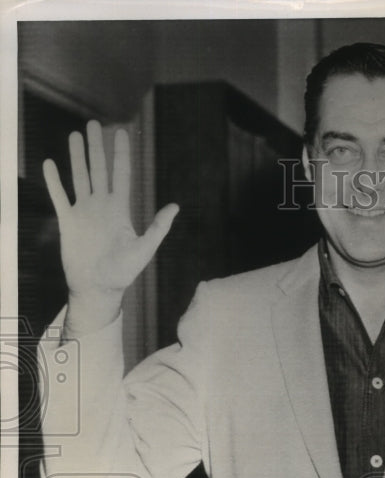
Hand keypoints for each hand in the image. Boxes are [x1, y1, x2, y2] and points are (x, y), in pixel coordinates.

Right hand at [43, 121, 178, 332]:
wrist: (99, 287)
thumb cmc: (124, 271)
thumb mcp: (145, 248)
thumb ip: (158, 226)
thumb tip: (175, 206)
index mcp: (120, 209)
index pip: (122, 174)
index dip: (121, 154)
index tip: (122, 132)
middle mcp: (101, 206)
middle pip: (99, 169)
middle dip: (96, 147)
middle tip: (93, 124)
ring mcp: (83, 212)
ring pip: (79, 177)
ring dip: (75, 157)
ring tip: (74, 135)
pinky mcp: (67, 221)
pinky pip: (59, 196)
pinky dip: (53, 181)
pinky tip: (49, 163)